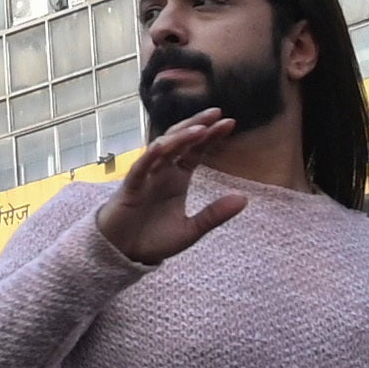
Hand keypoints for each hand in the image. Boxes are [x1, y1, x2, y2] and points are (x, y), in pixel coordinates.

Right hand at [91, 105, 254, 267]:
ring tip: (199, 129)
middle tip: (216, 113)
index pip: (196, 150)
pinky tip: (161, 146)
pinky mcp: (130, 188)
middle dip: (196, 125)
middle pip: (180, 141)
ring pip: (161, 149)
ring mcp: (145, 177)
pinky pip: (139, 169)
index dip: (211, 136)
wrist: (124, 254)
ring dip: (179, 138)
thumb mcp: (191, 230)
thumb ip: (214, 214)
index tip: (229, 123)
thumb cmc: (154, 239)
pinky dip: (148, 157)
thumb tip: (244, 199)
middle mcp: (162, 171)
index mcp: (177, 177)